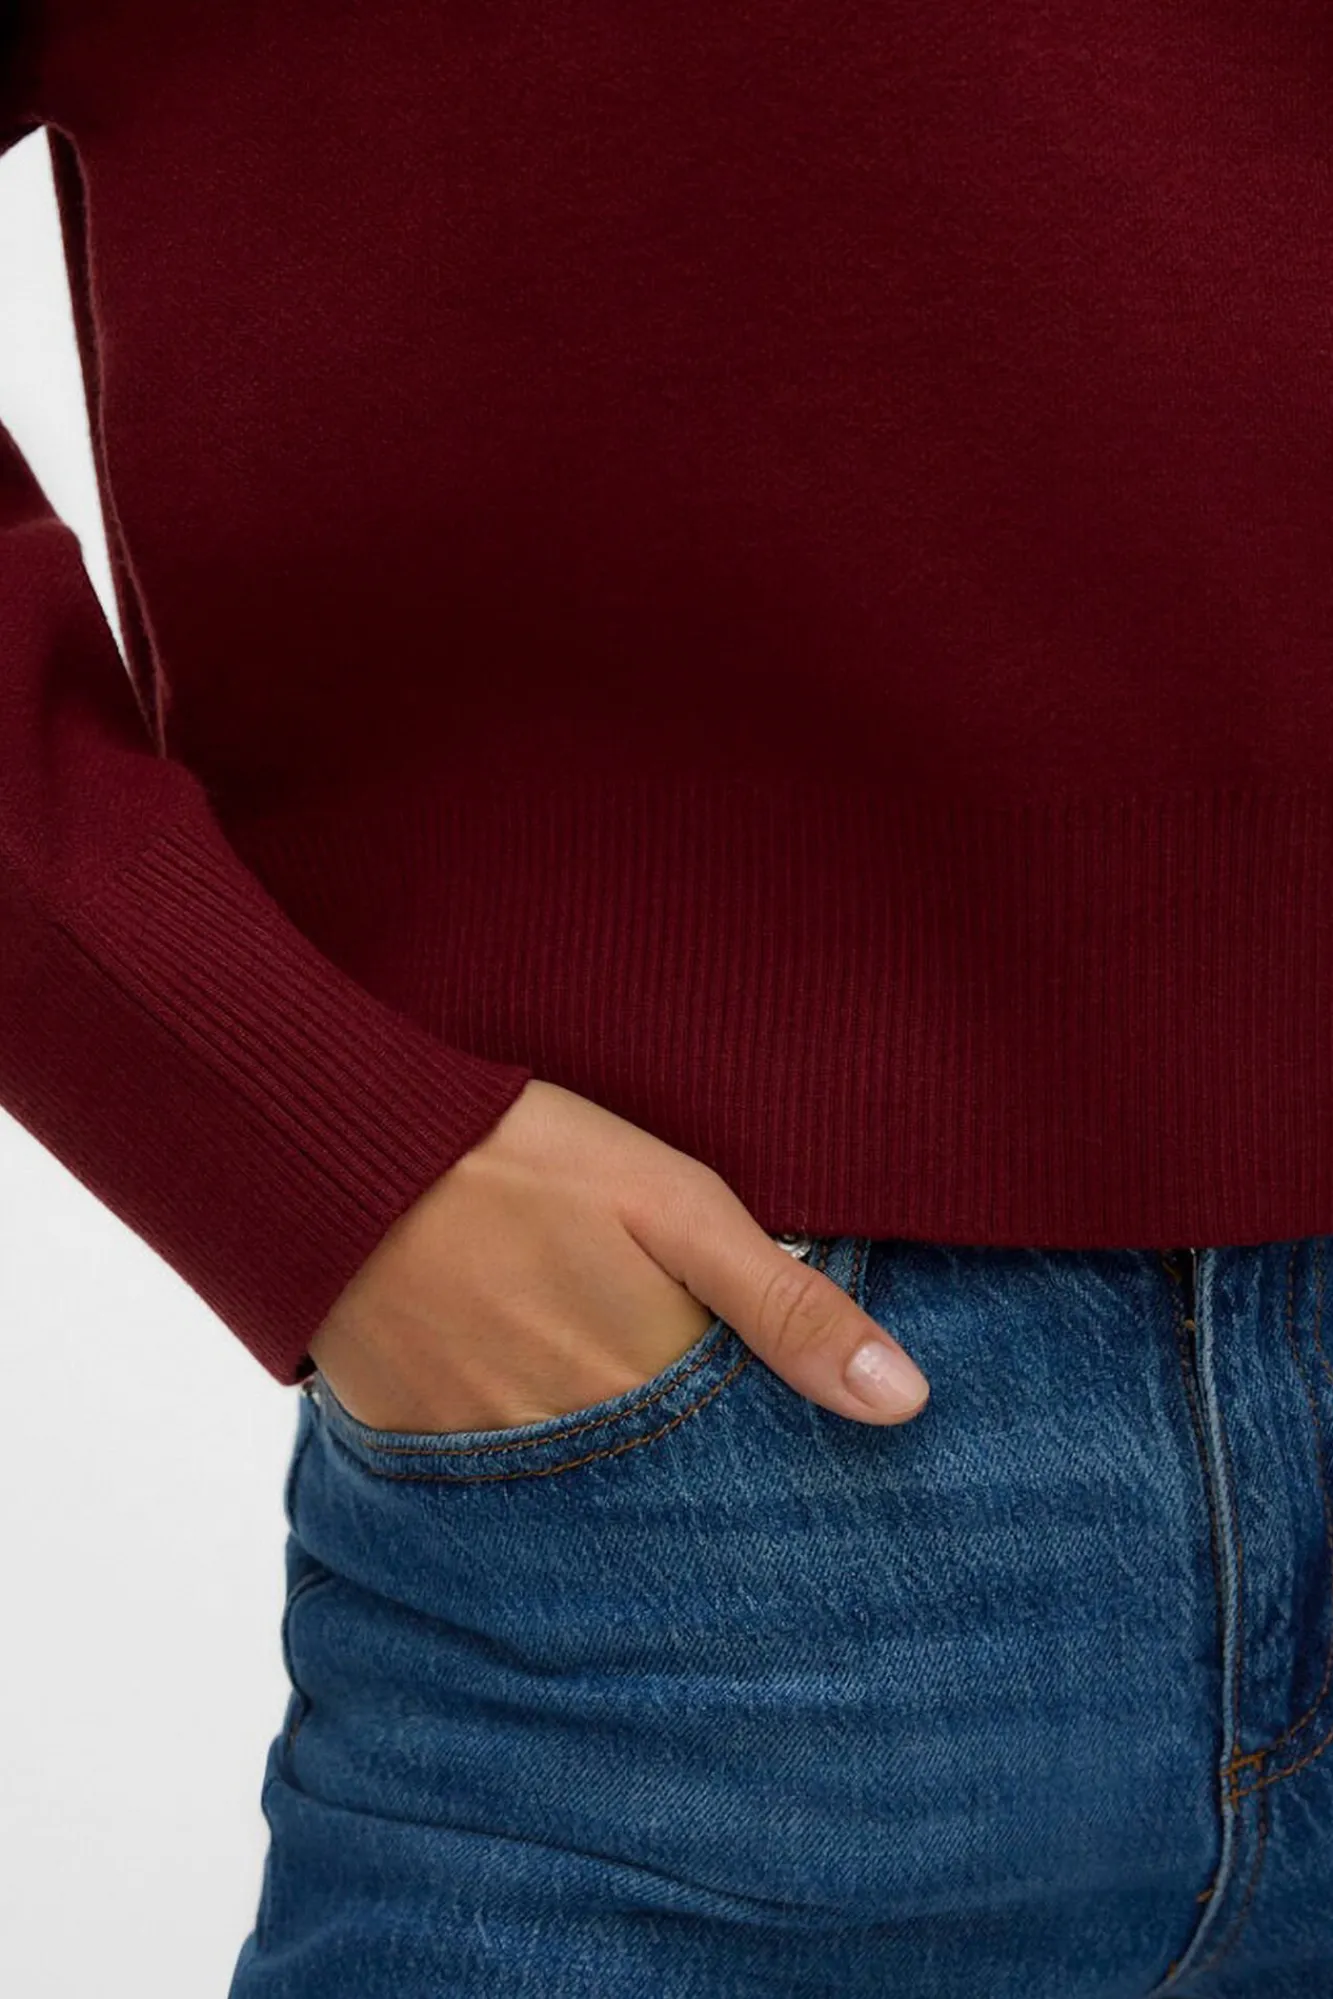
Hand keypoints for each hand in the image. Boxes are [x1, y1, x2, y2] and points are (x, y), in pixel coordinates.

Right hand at [306, 1079, 929, 1431]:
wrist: (342, 1148)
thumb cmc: (521, 1158)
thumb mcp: (678, 1206)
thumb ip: (788, 1304)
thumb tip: (906, 1403)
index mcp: (650, 1385)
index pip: (742, 1470)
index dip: (776, 1462)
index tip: (803, 1465)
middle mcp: (574, 1445)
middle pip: (661, 1493)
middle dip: (694, 1480)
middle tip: (692, 1429)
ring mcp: (488, 1457)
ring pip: (581, 1492)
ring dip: (610, 1469)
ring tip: (610, 1408)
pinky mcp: (416, 1447)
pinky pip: (491, 1485)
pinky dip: (524, 1456)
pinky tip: (527, 1398)